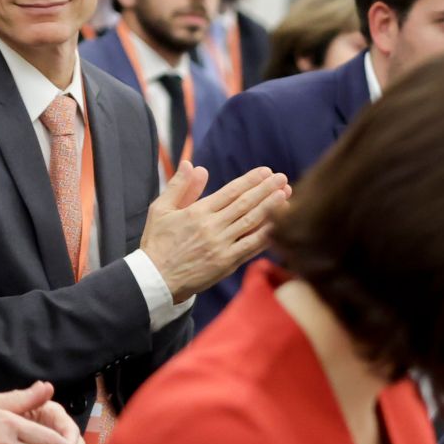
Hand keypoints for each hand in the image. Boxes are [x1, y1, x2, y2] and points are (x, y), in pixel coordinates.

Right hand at [140, 162, 291, 301]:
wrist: (156, 278)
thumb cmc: (158, 242)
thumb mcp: (161, 209)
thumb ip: (180, 187)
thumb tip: (194, 165)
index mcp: (197, 212)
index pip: (230, 191)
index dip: (250, 180)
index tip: (266, 171)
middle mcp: (212, 227)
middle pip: (245, 204)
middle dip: (266, 190)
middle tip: (283, 178)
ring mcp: (222, 246)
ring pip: (252, 223)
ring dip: (271, 209)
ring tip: (286, 195)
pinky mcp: (227, 263)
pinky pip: (251, 246)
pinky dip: (267, 235)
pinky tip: (281, 225)